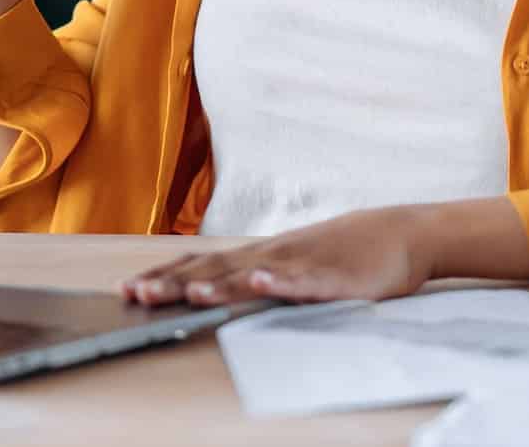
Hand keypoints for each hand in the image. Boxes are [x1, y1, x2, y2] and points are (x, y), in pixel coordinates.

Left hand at [119, 206, 438, 307]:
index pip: (201, 264)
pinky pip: (302, 281)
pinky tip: (260, 282)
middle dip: (172, 284)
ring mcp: (300, 263)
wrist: (401, 233)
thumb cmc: (344, 252)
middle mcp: (271, 255)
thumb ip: (257, 275)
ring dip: (216, 284)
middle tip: (134, 296)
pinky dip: (278, 282)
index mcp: (260, 254)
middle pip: (214, 270)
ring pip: (251, 275)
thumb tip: (215, 287)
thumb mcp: (291, 264)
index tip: (127, 288)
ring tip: (186, 293)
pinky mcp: (333, 277)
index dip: (163, 275)